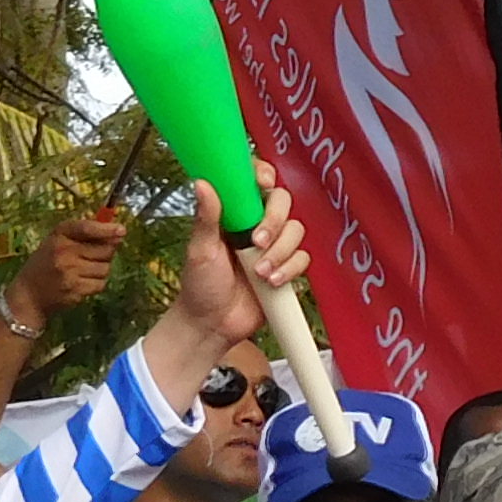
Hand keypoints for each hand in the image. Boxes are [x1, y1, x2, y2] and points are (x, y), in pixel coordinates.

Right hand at [9, 207, 126, 330]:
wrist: (28, 295)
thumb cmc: (47, 264)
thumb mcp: (58, 242)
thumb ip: (84, 234)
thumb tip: (118, 233)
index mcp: (59, 235)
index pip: (86, 228)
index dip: (106, 229)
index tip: (121, 230)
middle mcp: (63, 251)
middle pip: (104, 249)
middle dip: (106, 252)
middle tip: (93, 256)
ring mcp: (69, 272)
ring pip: (105, 267)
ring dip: (101, 269)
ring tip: (84, 271)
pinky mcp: (75, 290)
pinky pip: (101, 283)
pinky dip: (96, 283)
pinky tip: (82, 282)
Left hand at [158, 165, 314, 385]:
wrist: (212, 325)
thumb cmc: (199, 286)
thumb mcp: (200, 250)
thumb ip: (206, 217)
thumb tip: (201, 182)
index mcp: (233, 214)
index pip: (253, 182)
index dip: (264, 176)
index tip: (264, 184)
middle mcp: (255, 225)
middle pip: (282, 203)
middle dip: (274, 222)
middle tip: (257, 242)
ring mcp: (273, 247)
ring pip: (296, 231)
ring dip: (280, 252)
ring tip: (260, 272)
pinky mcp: (286, 268)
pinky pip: (302, 258)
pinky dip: (290, 269)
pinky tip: (271, 283)